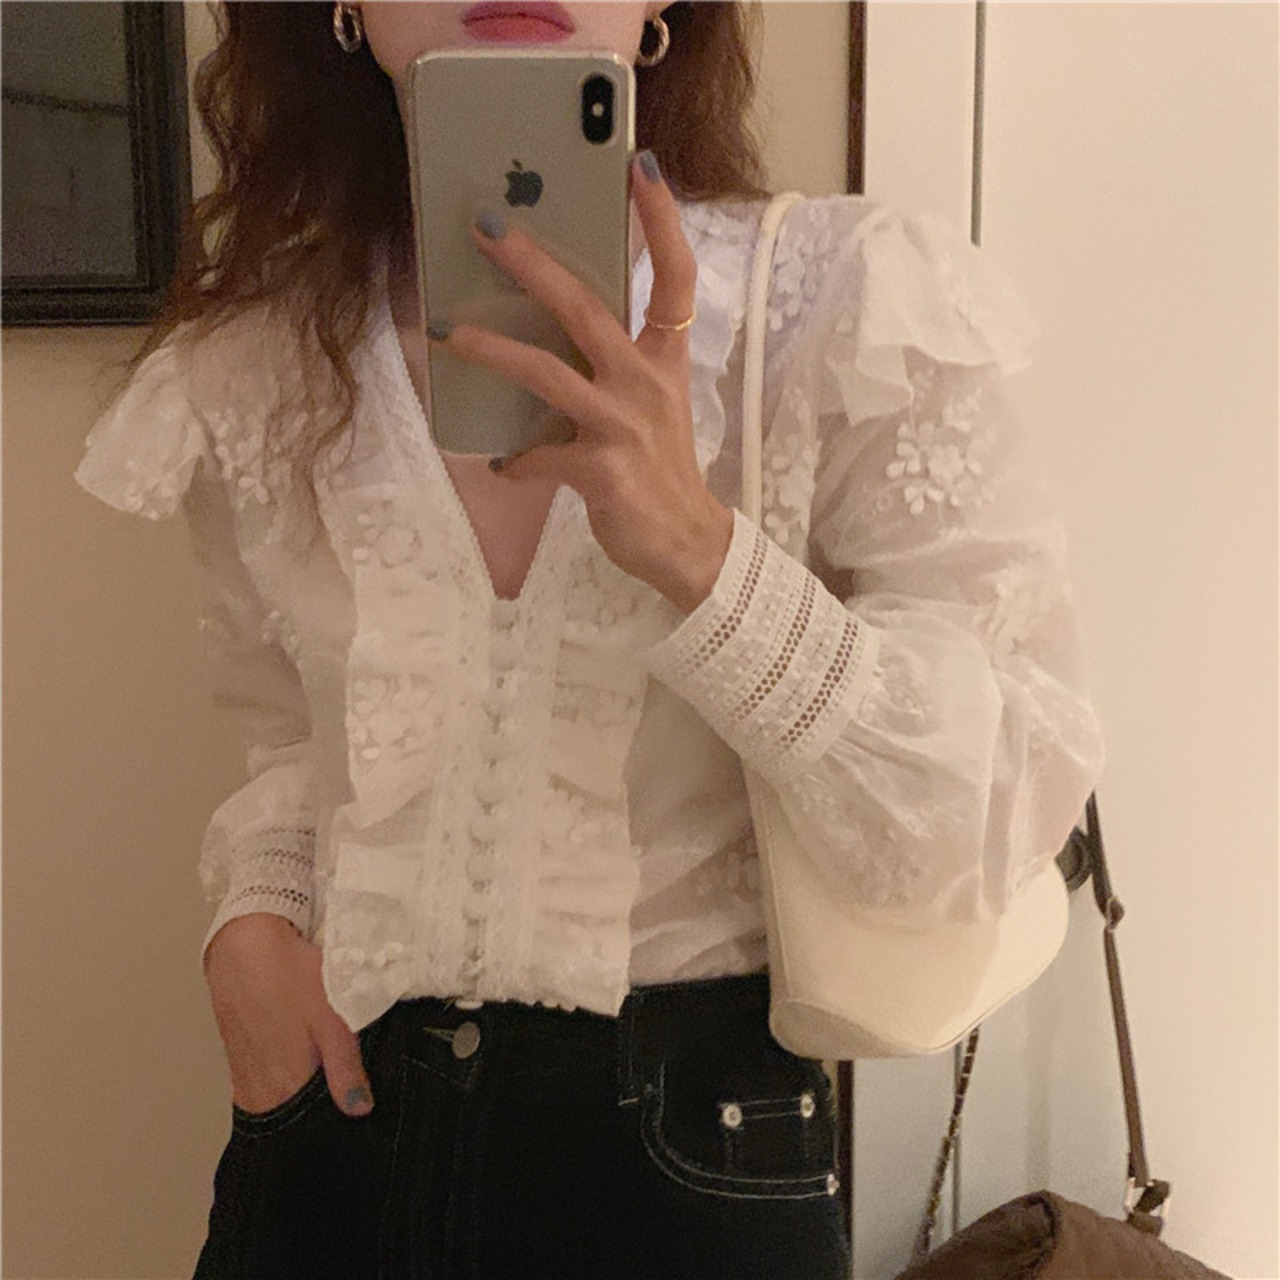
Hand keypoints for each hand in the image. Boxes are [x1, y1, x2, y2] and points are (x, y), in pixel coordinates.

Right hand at [203, 913, 372, 1117]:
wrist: (245, 946)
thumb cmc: (290, 977)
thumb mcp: (333, 1019)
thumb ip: (345, 1068)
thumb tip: (358, 1109)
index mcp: (283, 1088)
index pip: (310, 1127)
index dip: (333, 1123)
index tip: (353, 1115)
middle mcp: (258, 1091)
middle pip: (294, 1117)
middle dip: (318, 1111)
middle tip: (344, 1091)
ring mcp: (244, 1076)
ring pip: (279, 1100)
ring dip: (300, 1093)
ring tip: (323, 1072)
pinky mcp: (238, 1059)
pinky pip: (264, 1083)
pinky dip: (284, 1078)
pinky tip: (298, 1057)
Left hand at [426, 151, 732, 614]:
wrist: (687, 543)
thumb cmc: (660, 467)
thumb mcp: (652, 403)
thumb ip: (613, 363)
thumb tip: (547, 326)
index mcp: (665, 359)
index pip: (675, 277)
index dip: (661, 220)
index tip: (641, 164)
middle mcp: (646, 382)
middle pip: (587, 307)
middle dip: (532, 263)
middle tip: (485, 226)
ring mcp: (624, 426)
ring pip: (547, 372)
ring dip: (492, 349)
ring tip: (448, 334)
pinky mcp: (601, 470)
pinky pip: (538, 455)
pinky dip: (515, 460)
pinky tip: (503, 464)